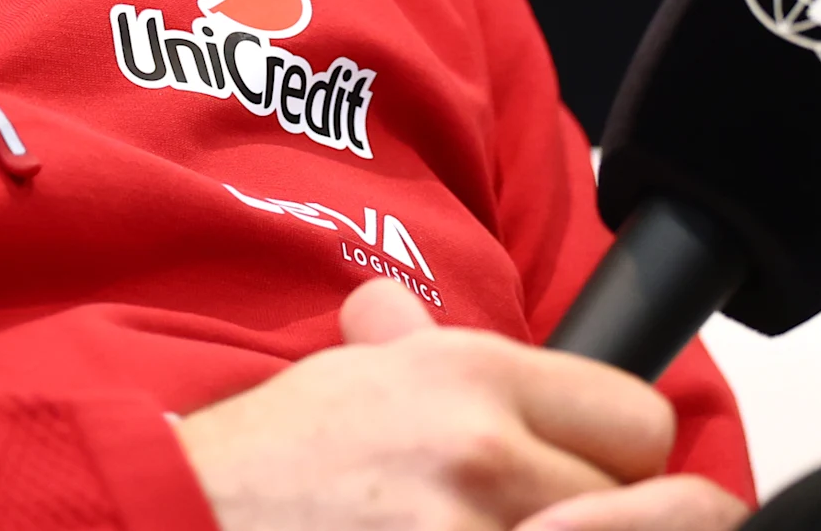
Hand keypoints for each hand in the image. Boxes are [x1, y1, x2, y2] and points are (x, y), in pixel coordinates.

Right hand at [172, 280, 749, 530]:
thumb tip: (403, 310)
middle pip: (646, 510)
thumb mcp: (343, 378)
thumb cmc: (259, 467)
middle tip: (563, 521)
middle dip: (607, 525)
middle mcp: (481, 451)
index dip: (628, 462)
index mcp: (470, 375)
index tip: (602, 480)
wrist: (174, 521)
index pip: (642, 422)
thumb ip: (407, 344)